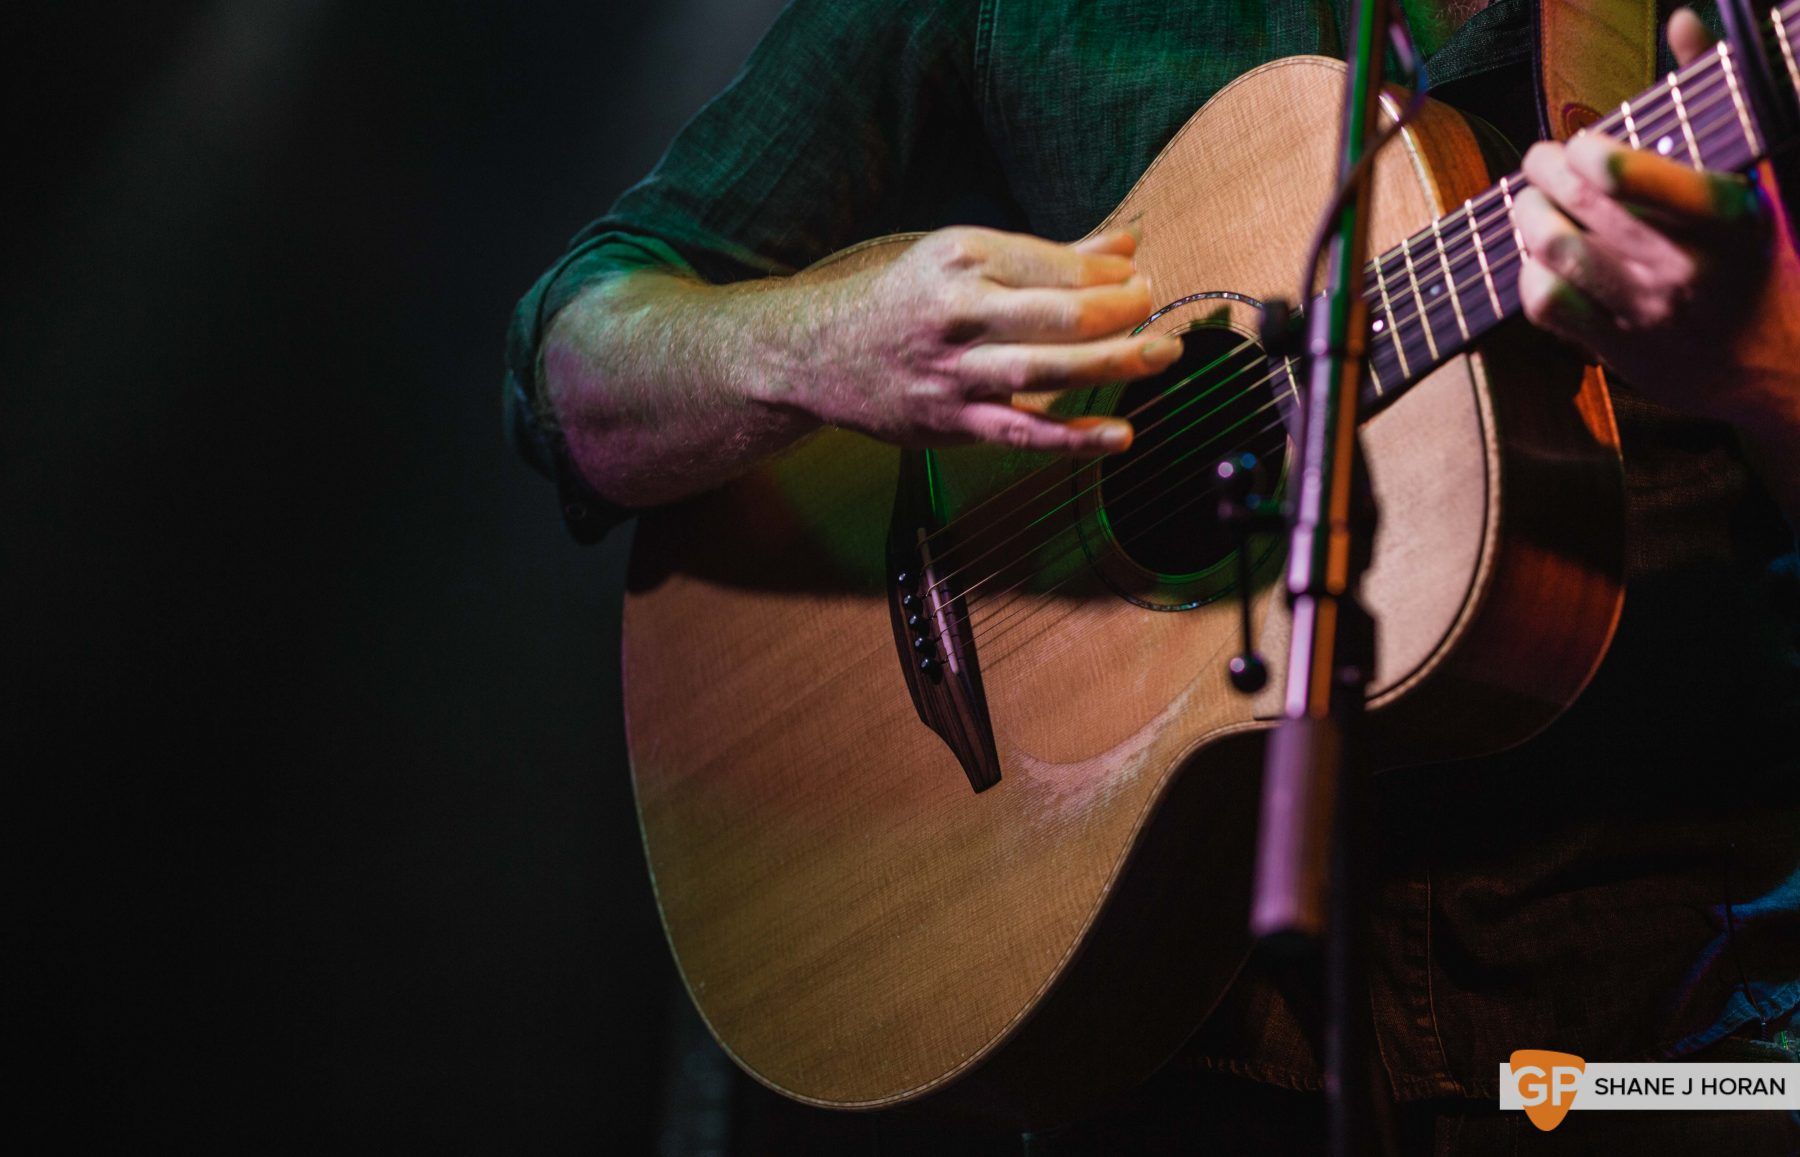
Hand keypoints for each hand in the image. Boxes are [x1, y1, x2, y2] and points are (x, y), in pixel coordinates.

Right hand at [776, 226, 1180, 452]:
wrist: (815, 353)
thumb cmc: (903, 299)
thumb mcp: (964, 258)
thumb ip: (1051, 255)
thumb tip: (1128, 241)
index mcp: (962, 257)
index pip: (1057, 264)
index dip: (1111, 273)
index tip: (1140, 278)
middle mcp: (957, 311)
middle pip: (1061, 314)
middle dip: (1122, 311)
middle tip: (1156, 309)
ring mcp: (953, 371)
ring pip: (1048, 369)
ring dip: (1115, 363)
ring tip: (1162, 353)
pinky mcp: (950, 422)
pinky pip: (1022, 431)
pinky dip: (1074, 437)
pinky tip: (1119, 434)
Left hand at [1514, 8, 1799, 429]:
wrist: (1777, 366)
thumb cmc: (1760, 262)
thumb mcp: (1756, 181)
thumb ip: (1716, 99)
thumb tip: (1685, 20)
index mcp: (1727, 215)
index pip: (1628, 172)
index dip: (1588, 149)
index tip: (1584, 143)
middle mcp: (1683, 263)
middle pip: (1580, 201)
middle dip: (1544, 170)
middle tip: (1541, 160)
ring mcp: (1646, 309)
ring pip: (1554, 249)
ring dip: (1528, 218)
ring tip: (1531, 205)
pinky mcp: (1616, 347)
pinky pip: (1545, 304)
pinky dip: (1528, 275)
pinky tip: (1538, 260)